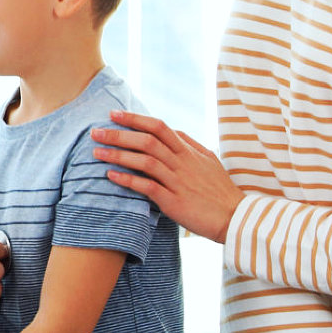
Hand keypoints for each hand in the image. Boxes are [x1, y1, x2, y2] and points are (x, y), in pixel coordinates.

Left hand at [90, 110, 242, 242]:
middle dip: (119, 134)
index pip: (160, 127)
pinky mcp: (174, 202)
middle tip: (95, 131)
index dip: (136, 118)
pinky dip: (128, 180)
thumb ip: (190, 144)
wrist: (236, 218)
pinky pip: (147, 187)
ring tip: (96, 153)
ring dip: (118, 155)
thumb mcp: (209, 160)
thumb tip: (175, 130)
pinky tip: (111, 176)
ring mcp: (178, 182)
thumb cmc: (221, 191)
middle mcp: (182, 163)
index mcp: (189, 151)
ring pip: (145, 161)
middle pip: (147, 141)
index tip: (114, 114)